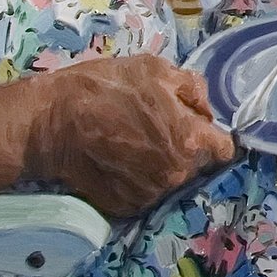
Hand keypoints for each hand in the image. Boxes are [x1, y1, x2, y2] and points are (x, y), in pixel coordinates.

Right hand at [23, 52, 233, 216]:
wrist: (52, 121)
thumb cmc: (106, 88)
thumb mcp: (156, 69)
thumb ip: (193, 88)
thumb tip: (207, 110)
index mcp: (191, 141)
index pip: (224, 149)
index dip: (213, 137)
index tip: (197, 129)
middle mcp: (176, 174)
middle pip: (196, 165)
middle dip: (184, 148)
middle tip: (154, 129)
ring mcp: (150, 194)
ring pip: (169, 180)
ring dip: (159, 166)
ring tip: (131, 144)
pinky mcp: (125, 207)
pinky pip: (143, 193)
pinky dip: (136, 181)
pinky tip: (117, 161)